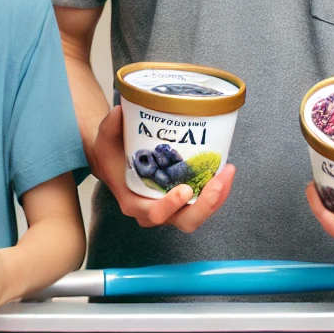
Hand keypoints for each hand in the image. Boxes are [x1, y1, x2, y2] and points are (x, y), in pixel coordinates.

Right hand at [89, 105, 234, 232]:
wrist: (116, 162)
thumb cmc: (111, 155)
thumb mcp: (105, 141)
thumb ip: (110, 126)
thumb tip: (120, 111)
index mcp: (135, 203)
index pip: (155, 214)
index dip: (171, 206)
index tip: (185, 190)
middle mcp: (155, 211)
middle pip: (186, 221)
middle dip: (207, 205)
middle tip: (219, 182)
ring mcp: (172, 209)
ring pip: (199, 213)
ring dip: (218, 197)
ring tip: (228, 172)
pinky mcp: (184, 201)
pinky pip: (204, 203)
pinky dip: (218, 190)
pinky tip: (225, 171)